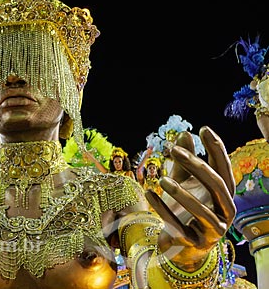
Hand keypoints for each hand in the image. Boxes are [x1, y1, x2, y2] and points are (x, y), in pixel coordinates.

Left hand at [145, 126, 235, 270]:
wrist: (181, 246)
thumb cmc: (186, 210)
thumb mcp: (185, 183)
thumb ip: (186, 161)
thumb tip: (186, 133)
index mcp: (224, 194)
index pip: (224, 167)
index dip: (216, 148)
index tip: (202, 128)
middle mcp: (225, 212)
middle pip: (216, 185)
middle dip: (195, 165)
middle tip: (174, 150)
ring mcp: (212, 230)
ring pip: (202, 210)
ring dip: (181, 193)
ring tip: (161, 179)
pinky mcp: (194, 243)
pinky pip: (178, 226)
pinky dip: (163, 209)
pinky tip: (149, 193)